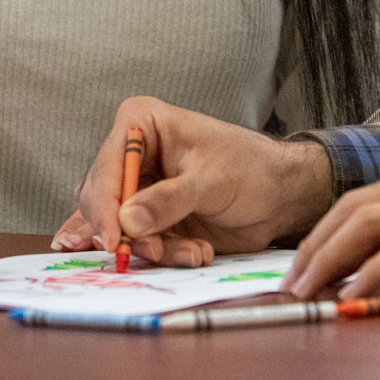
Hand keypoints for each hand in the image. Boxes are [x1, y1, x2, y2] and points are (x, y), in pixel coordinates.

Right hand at [52, 97, 333, 268]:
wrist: (278, 195)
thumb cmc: (250, 169)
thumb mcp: (211, 182)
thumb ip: (169, 200)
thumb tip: (127, 222)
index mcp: (142, 124)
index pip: (108, 166)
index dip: (104, 204)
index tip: (113, 238)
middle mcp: (131, 156)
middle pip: (100, 200)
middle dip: (126, 232)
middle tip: (154, 250)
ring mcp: (137, 191)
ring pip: (117, 229)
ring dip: (153, 248)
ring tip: (195, 251)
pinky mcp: (148, 221)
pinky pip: (138, 245)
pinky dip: (164, 255)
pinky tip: (197, 252)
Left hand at [283, 146, 379, 299]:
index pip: (370, 193)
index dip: (332, 226)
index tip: (308, 256)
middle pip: (358, 204)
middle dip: (317, 243)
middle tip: (290, 278)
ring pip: (372, 222)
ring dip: (331, 258)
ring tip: (305, 289)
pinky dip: (373, 272)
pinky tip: (354, 294)